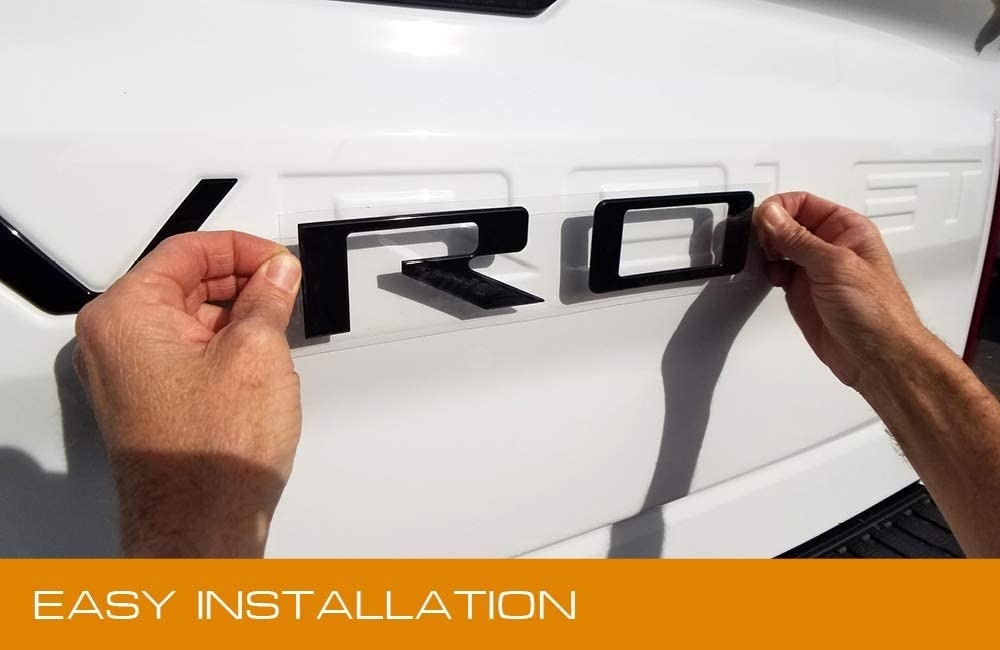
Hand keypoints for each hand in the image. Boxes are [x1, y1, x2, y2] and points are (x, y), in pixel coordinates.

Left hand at [73, 231, 302, 556]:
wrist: (200, 526)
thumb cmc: (210, 455)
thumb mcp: (256, 352)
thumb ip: (267, 298)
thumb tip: (277, 272)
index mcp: (125, 316)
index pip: (185, 251)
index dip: (240, 248)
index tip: (276, 259)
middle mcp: (112, 342)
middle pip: (181, 283)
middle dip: (238, 280)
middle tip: (283, 286)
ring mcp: (125, 374)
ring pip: (185, 319)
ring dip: (232, 314)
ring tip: (277, 323)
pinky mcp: (145, 401)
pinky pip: (182, 351)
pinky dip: (219, 344)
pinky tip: (257, 356)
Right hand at [755, 192, 929, 389]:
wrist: (876, 358)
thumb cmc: (877, 312)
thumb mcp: (835, 265)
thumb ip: (798, 239)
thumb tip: (772, 215)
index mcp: (847, 229)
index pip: (804, 203)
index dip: (780, 208)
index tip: (763, 221)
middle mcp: (830, 246)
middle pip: (788, 223)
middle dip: (770, 229)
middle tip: (763, 243)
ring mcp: (815, 269)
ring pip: (780, 247)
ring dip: (767, 250)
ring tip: (768, 259)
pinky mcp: (803, 292)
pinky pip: (778, 271)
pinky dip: (768, 271)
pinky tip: (773, 277)